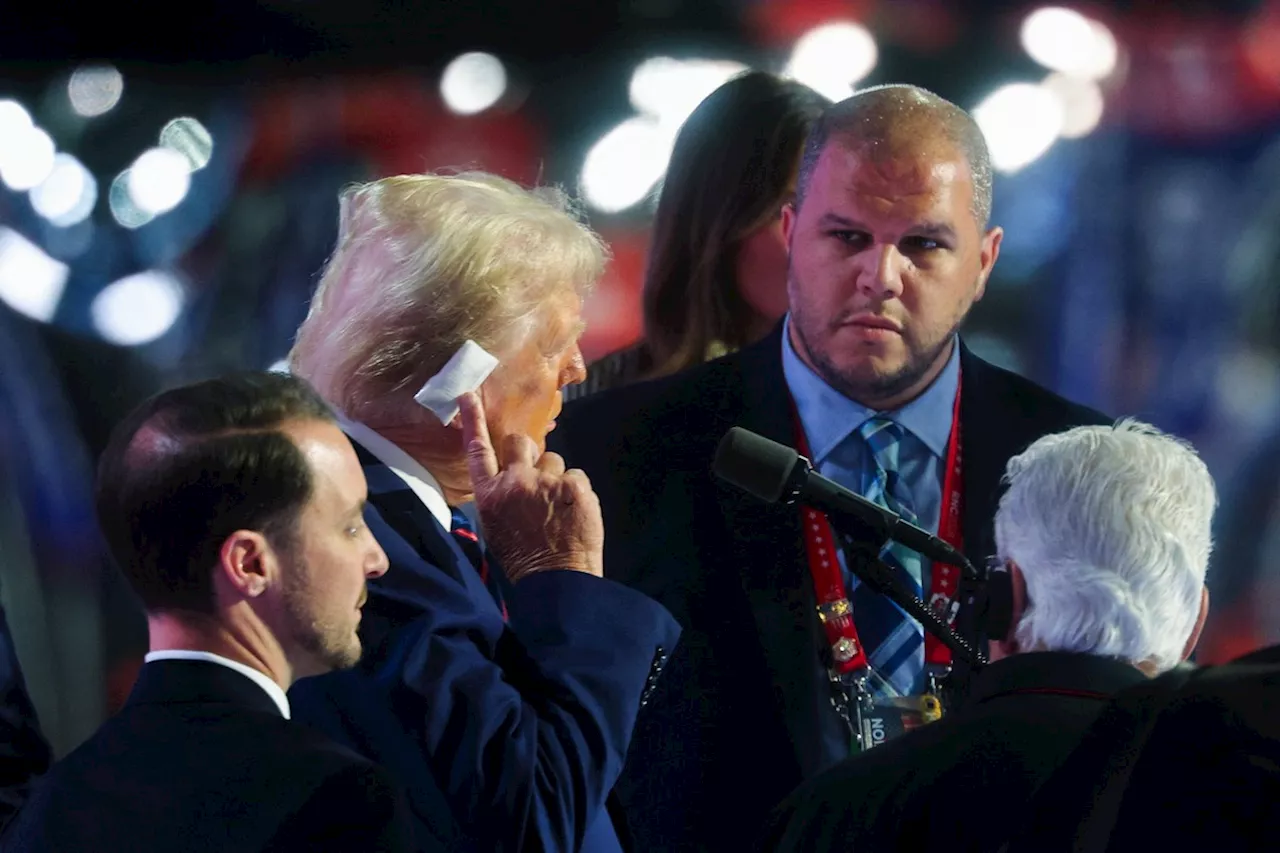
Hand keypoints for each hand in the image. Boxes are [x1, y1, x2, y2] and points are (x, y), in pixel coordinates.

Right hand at [459, 392, 603, 579]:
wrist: (556, 581)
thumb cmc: (524, 557)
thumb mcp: (495, 525)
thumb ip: (500, 494)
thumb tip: (510, 473)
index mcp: (490, 495)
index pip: (478, 450)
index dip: (473, 420)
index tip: (469, 394)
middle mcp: (514, 482)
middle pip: (520, 442)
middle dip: (528, 452)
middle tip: (536, 476)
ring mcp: (546, 482)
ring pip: (554, 460)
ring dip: (556, 478)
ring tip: (557, 507)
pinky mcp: (574, 485)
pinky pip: (576, 476)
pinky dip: (577, 492)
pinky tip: (573, 513)